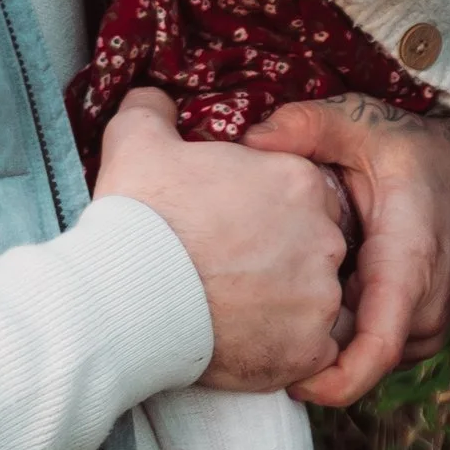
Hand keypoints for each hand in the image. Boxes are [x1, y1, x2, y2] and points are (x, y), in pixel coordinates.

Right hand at [93, 86, 350, 391]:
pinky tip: (245, 342)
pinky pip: (312, 352)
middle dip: (284, 260)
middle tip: (236, 273)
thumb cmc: (138, 216)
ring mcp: (319, 296)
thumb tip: (154, 97)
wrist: (127, 295)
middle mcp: (323, 236)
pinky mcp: (307, 348)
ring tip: (237, 312)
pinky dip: (285, 351)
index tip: (236, 231)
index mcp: (298, 181)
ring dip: (286, 307)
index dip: (270, 214)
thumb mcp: (137, 140)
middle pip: (317, 247)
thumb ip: (153, 109)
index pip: (305, 196)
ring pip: (317, 301)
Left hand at [245, 93, 449, 406]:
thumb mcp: (362, 125)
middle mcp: (424, 306)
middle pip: (356, 357)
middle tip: (261, 307)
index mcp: (408, 264)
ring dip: (326, 334)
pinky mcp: (421, 330)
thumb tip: (250, 139)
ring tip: (290, 291)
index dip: (332, 381)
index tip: (289, 382)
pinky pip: (373, 346)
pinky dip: (343, 329)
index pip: (375, 350)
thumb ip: (306, 126)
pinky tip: (318, 292)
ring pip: (362, 354)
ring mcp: (427, 323)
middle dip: (309, 344)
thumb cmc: (417, 153)